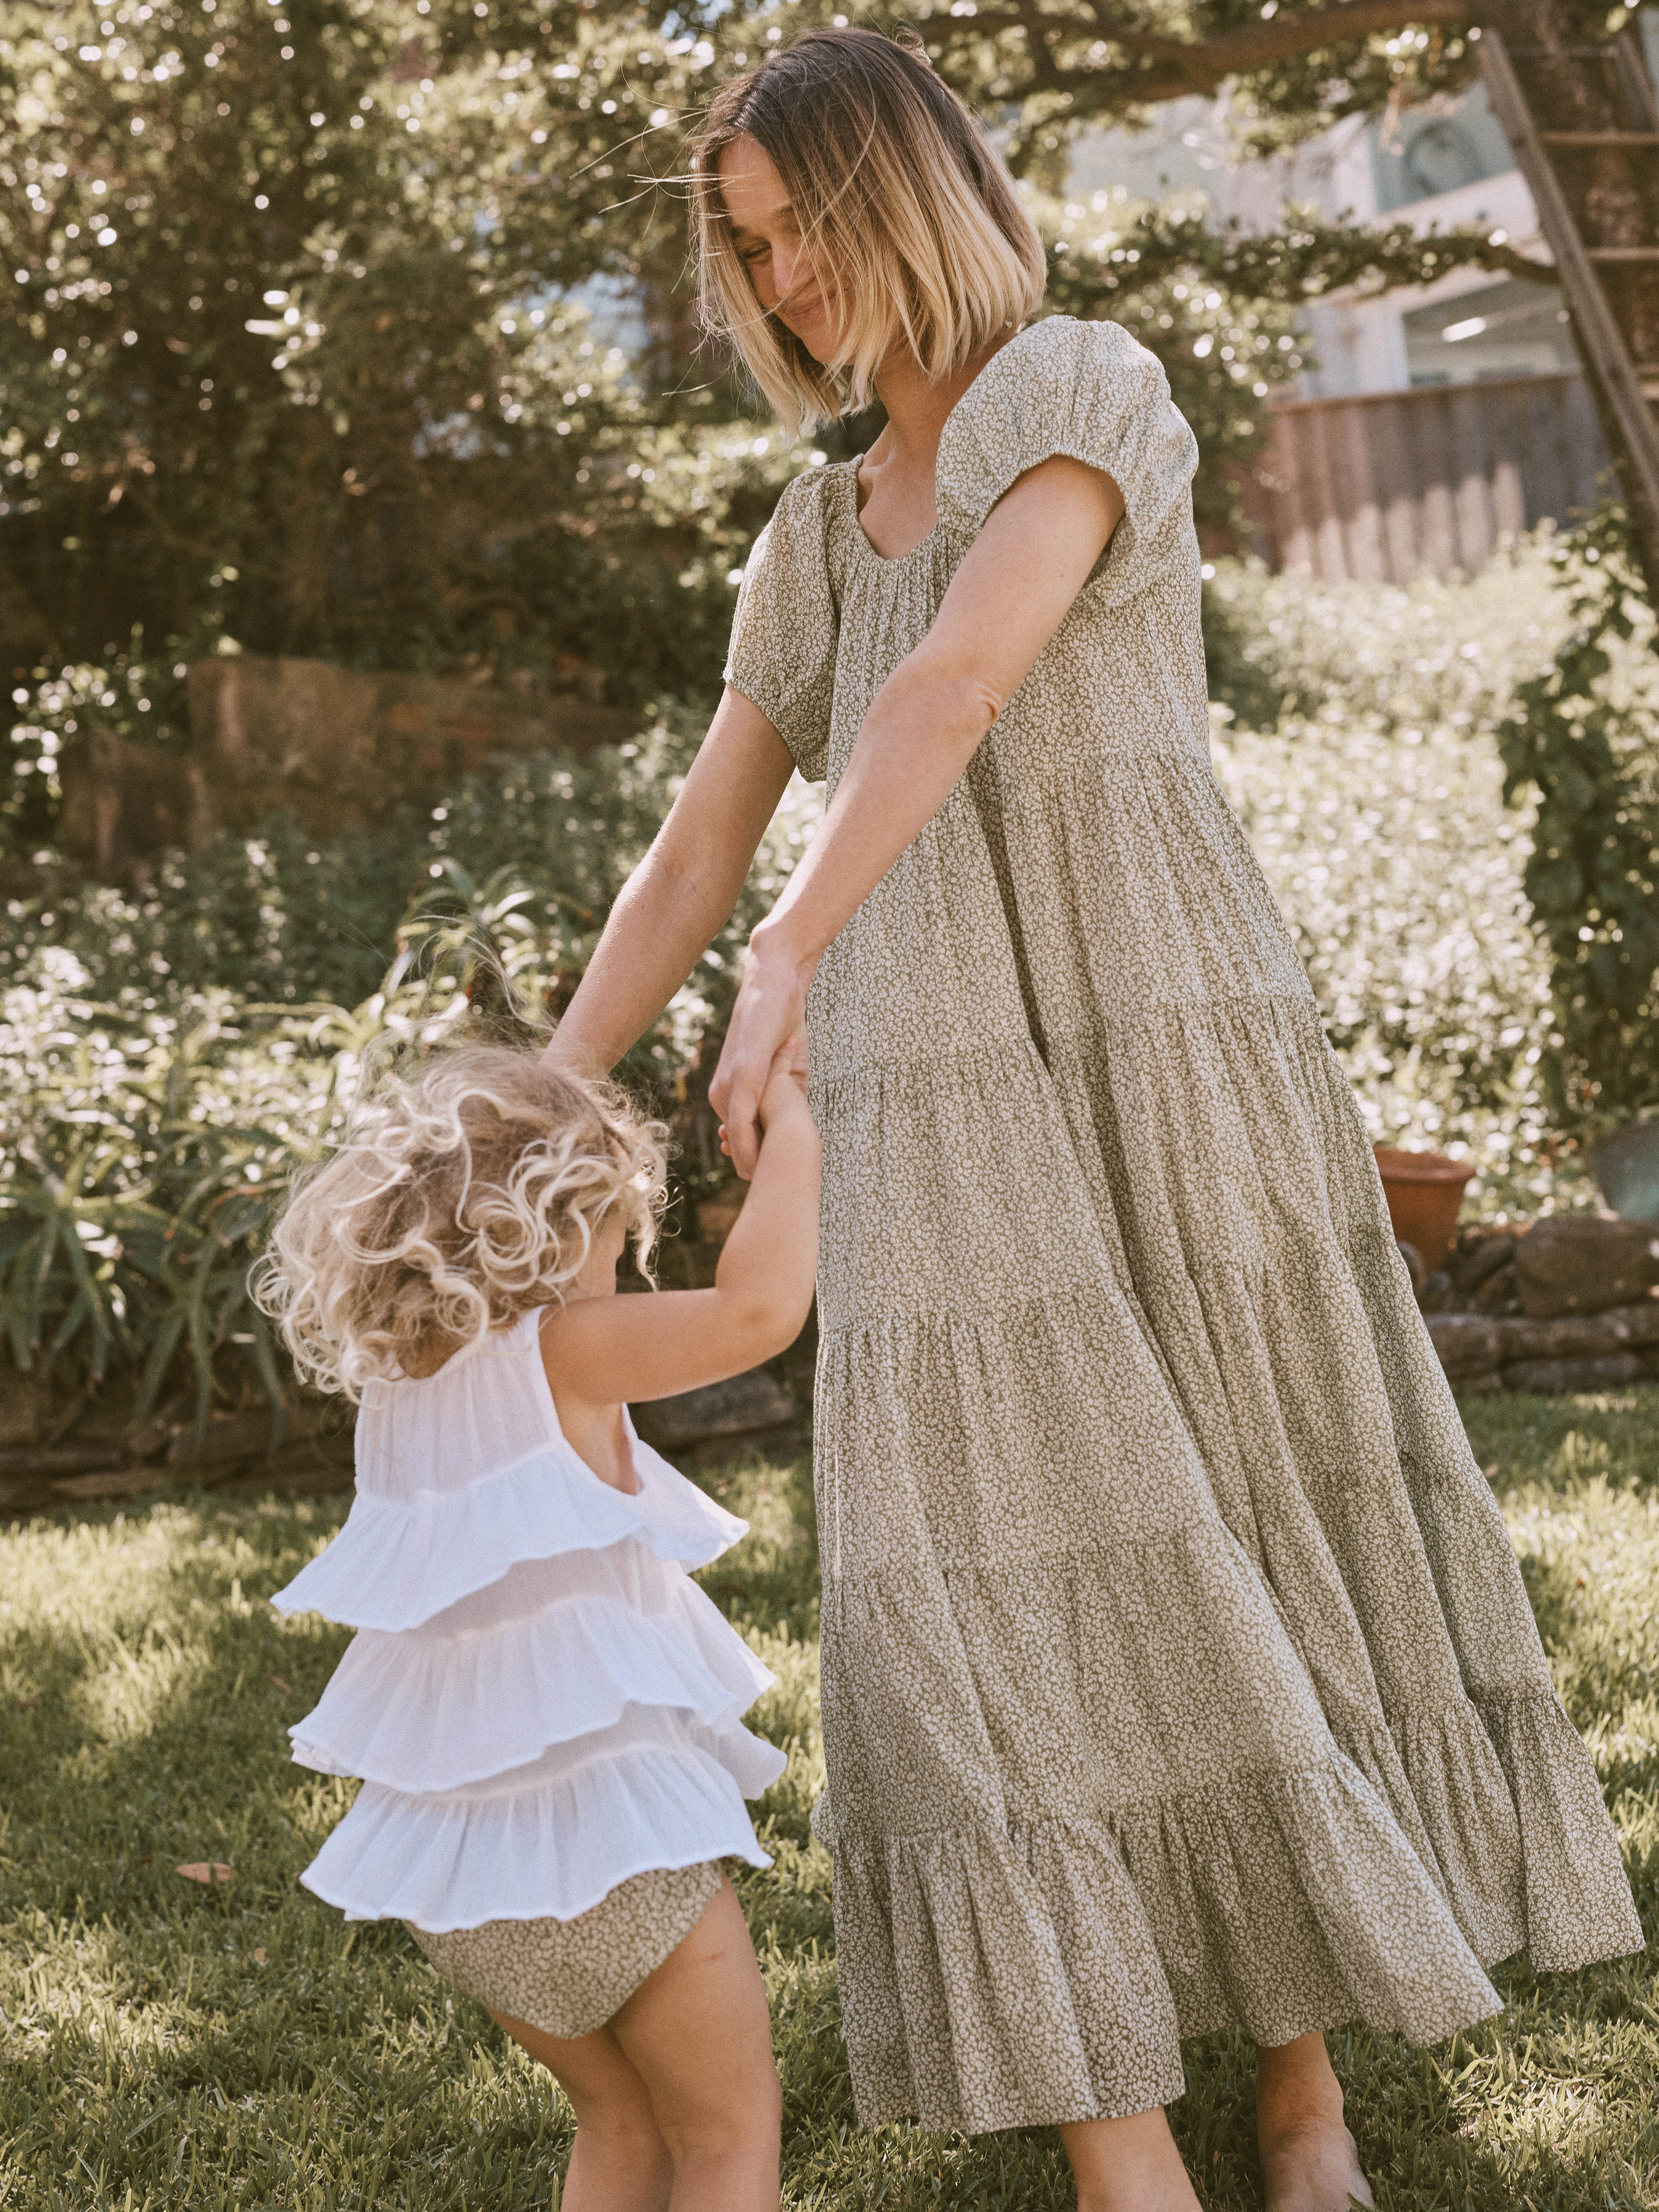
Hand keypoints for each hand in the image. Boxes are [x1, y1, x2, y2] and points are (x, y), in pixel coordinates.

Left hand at [708, 929, 807, 1178]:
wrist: (775, 983)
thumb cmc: (781, 1023)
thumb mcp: (783, 1068)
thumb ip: (784, 1095)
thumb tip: (797, 1117)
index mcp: (728, 1093)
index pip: (741, 1140)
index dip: (758, 1164)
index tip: (774, 1186)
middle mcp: (720, 1093)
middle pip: (738, 1146)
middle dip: (757, 1171)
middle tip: (780, 1193)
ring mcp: (728, 1085)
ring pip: (737, 1140)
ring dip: (754, 1166)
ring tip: (773, 1189)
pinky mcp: (741, 1076)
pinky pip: (741, 1121)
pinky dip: (749, 1146)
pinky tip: (760, 1167)